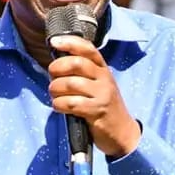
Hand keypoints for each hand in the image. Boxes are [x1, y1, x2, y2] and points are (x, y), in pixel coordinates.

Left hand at [48, 35, 140, 157]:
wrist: (122, 132)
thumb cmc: (103, 106)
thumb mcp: (98, 85)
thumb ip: (82, 73)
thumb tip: (56, 62)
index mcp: (103, 69)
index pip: (87, 48)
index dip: (70, 42)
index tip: (54, 42)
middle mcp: (104, 78)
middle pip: (77, 63)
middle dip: (57, 68)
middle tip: (52, 77)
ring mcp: (102, 94)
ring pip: (71, 83)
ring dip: (55, 89)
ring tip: (54, 94)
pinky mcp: (97, 111)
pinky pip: (72, 103)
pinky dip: (59, 104)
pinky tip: (59, 107)